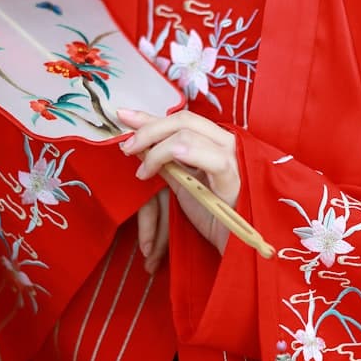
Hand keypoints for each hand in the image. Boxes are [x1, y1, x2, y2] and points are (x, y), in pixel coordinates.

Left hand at [118, 109, 239, 262]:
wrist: (237, 244)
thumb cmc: (213, 214)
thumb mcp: (182, 182)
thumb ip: (163, 160)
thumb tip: (137, 142)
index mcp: (215, 141)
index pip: (181, 119)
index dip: (150, 116)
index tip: (123, 116)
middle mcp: (226, 142)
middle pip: (184, 120)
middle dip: (149, 130)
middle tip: (127, 147)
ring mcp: (231, 157)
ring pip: (187, 134)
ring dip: (156, 148)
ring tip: (142, 171)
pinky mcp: (232, 176)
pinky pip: (204, 156)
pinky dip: (174, 156)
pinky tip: (155, 170)